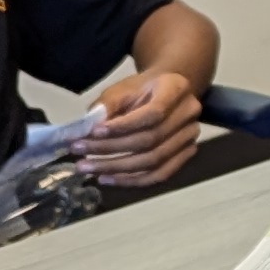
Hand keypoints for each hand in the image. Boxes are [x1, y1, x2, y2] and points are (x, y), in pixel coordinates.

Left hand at [80, 67, 204, 185]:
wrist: (165, 93)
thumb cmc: (141, 90)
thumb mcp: (121, 89)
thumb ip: (106, 106)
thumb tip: (87, 129)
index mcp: (176, 88)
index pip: (153, 113)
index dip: (124, 126)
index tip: (93, 132)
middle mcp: (189, 114)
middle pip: (151, 140)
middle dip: (111, 149)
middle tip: (79, 153)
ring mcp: (190, 136)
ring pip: (154, 161)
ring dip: (117, 168)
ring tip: (88, 168)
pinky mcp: (186, 154)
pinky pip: (160, 175)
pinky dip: (132, 180)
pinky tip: (108, 178)